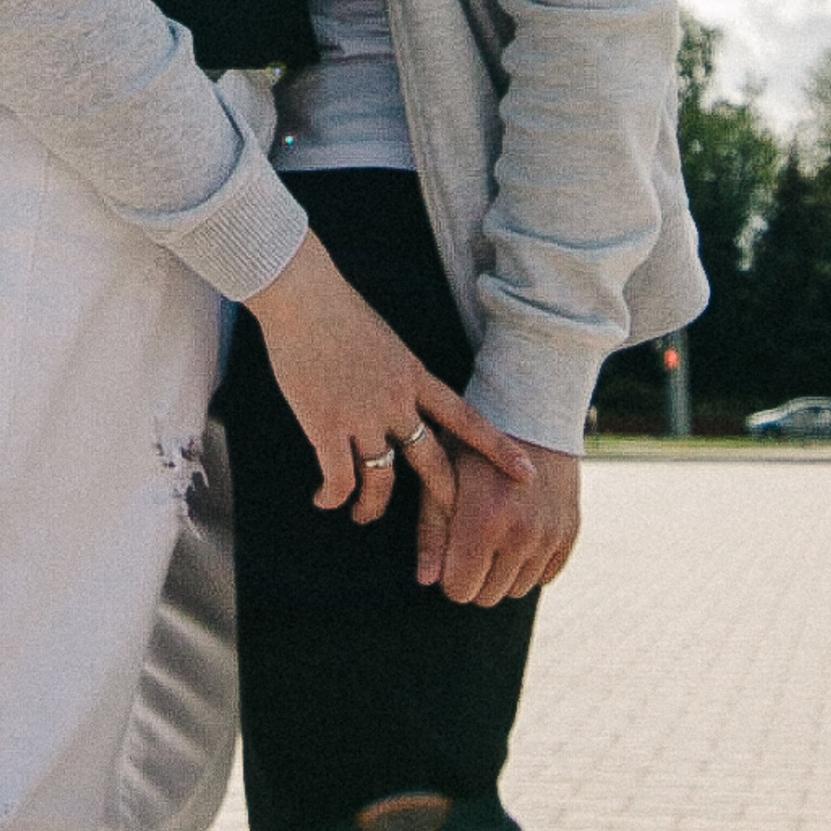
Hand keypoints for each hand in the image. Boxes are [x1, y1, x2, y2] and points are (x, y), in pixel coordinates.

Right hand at [247, 233, 532, 529]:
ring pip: (382, 481)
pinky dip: (332, 496)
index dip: (498, 449)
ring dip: (371, 507)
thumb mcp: (384, 340)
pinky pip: (339, 478)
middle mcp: (398, 400)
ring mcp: (364, 415)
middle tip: (451, 536)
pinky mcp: (327, 425)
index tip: (528, 473)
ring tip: (361, 515)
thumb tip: (398, 391)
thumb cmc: (335, 310)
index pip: (467, 419)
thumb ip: (395, 372)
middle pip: (433, 464)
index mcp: (415, 376)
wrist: (302, 294)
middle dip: (445, 503)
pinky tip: (323, 500)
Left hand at [429, 441, 579, 605]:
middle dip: (474, 576)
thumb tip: (427, 580)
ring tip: (495, 534)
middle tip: (470, 541)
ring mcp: (550, 534)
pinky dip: (529, 564)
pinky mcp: (570, 532)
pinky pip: (545, 576)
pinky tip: (519, 533)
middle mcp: (521, 534)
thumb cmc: (473, 444)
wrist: (532, 412)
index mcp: (483, 522)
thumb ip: (432, 530)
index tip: (450, 549)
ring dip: (502, 572)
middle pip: (487, 595)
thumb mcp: (442, 476)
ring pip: (517, 590)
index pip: (459, 589)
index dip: (449, 574)